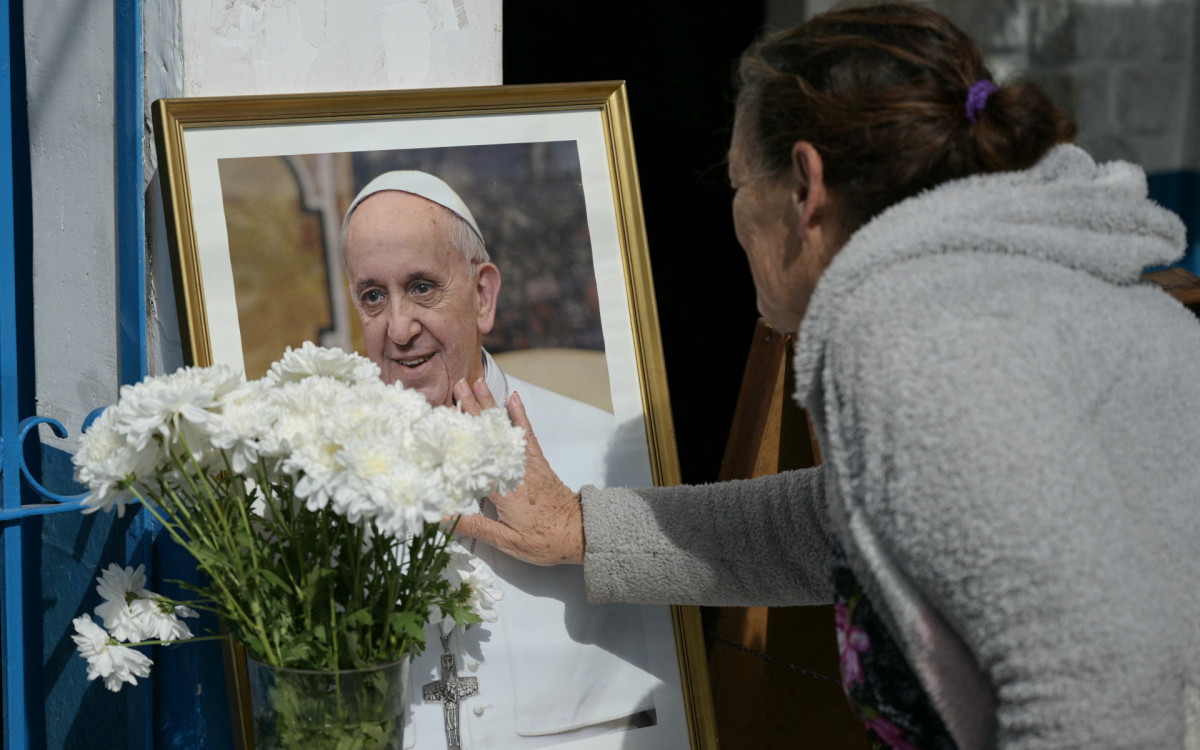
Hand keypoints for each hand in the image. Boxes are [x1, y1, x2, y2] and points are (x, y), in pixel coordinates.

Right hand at [452, 378, 584, 564]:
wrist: (579, 533)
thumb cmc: (543, 540)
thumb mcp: (507, 542)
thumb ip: (475, 527)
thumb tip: (441, 516)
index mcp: (503, 488)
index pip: (474, 459)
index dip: (457, 439)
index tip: (441, 420)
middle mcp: (514, 469)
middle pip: (488, 435)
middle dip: (472, 409)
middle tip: (457, 386)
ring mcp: (527, 463)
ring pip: (504, 429)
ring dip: (490, 405)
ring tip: (477, 383)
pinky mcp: (537, 462)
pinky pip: (527, 433)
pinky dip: (520, 414)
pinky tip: (512, 397)